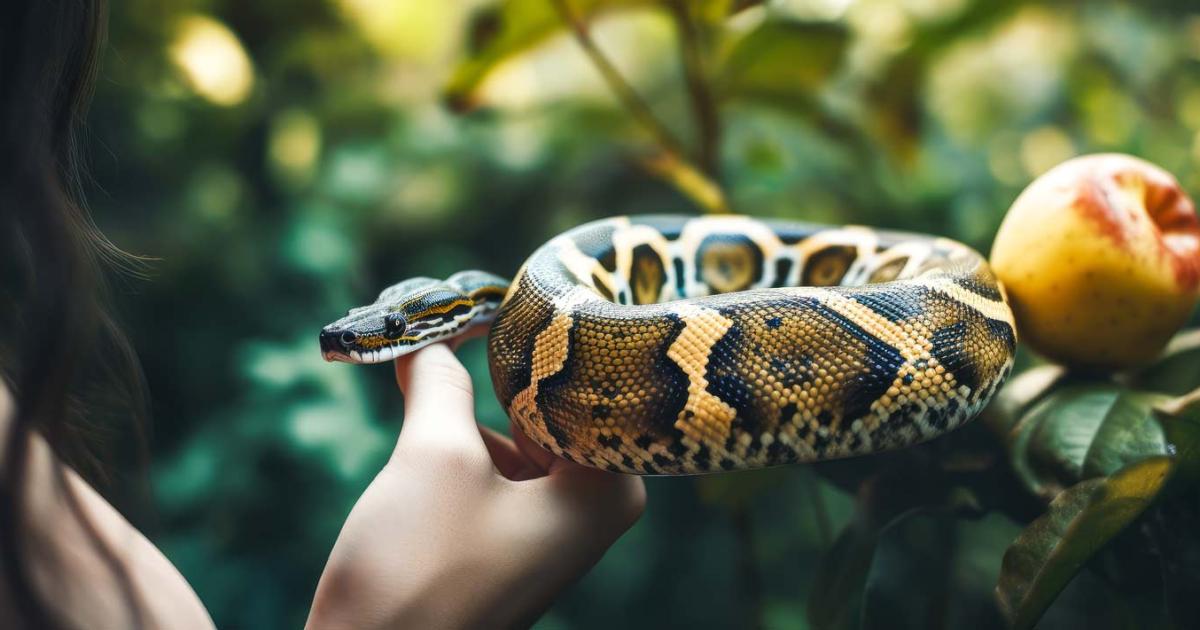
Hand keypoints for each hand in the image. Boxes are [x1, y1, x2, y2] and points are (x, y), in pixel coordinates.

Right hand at [305, 343, 645, 629]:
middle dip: (494, 370)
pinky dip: (462, 442)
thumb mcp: (431, 457)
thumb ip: (441, 381)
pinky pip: (500, 469)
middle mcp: (598, 507)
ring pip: (519, 434)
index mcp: (607, 486)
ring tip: (421, 363)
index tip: (489, 294)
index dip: (529, 336)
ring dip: (469, 405)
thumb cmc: (416, 572)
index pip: (582, 383)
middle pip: (551, 407)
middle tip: (449, 315)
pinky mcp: (516, 543)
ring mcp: (557, 529)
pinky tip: (422, 416)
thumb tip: (431, 334)